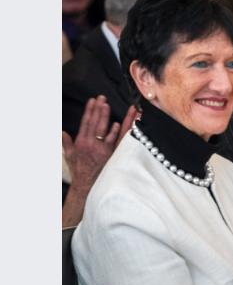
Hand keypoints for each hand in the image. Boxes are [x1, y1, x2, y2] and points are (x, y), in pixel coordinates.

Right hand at [62, 97, 136, 226]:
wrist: (87, 186)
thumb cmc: (80, 171)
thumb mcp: (70, 156)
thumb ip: (67, 143)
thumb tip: (62, 132)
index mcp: (81, 142)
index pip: (86, 122)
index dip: (89, 111)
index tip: (92, 100)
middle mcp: (91, 144)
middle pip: (96, 123)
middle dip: (99, 109)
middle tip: (102, 98)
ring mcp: (102, 149)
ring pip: (106, 130)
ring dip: (107, 117)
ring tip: (109, 105)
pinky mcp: (112, 155)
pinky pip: (117, 141)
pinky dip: (118, 132)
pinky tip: (119, 123)